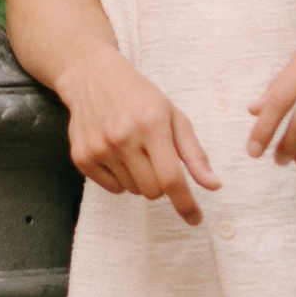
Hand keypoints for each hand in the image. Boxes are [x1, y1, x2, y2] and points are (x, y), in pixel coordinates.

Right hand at [62, 44, 217, 224]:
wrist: (92, 77)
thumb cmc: (139, 97)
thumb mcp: (173, 116)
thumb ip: (194, 154)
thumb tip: (212, 186)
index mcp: (151, 125)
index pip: (171, 178)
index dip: (185, 204)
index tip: (195, 219)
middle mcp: (123, 138)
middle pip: (153, 190)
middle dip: (161, 183)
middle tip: (156, 159)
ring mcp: (99, 149)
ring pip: (133, 190)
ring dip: (140, 178)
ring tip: (133, 150)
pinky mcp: (82, 157)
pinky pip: (112, 188)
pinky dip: (120, 179)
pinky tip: (116, 153)